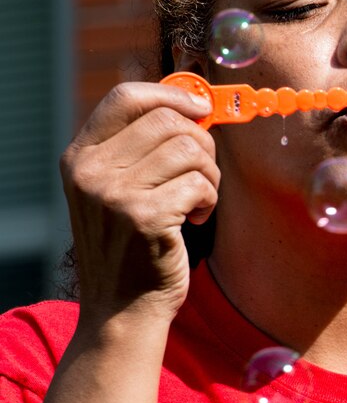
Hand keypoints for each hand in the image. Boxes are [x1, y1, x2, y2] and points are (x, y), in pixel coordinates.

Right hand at [60, 82, 219, 326]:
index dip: (172, 94)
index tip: (201, 108)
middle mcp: (90, 171)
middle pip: (168, 120)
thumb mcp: (119, 188)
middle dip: (201, 142)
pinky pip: (200, 182)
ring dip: (208, 174)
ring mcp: (114, 194)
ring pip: (190, 149)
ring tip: (196, 199)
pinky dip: (209, 199)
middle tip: (203, 172)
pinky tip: (194, 219)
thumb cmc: (134, 243)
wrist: (123, 308)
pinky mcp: (144, 216)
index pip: (126, 96)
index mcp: (81, 156)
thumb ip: (143, 146)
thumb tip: (196, 102)